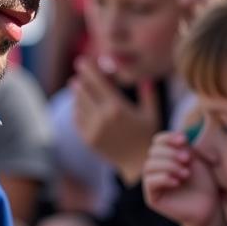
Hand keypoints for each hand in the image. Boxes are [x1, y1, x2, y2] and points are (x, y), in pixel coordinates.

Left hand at [71, 57, 160, 182]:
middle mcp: (102, 117)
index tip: (83, 60)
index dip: (89, 70)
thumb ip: (148, 94)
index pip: (98, 83)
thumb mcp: (151, 114)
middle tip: (78, 68)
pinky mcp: (88, 139)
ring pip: (78, 105)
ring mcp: (93, 129)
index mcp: (117, 108)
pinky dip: (76, 109)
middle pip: (84, 91)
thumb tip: (146, 77)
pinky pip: (77, 120)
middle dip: (81, 78)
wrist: (138, 165)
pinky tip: (78, 104)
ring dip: (77, 93)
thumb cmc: (147, 137)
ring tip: (76, 85)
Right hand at [142, 131, 220, 225]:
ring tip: (185, 173)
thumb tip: (178, 137)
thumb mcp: (197, 159)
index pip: (158, 141)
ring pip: (149, 166)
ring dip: (168, 165)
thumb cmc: (205, 182)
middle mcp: (156, 168)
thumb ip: (185, 147)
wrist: (210, 206)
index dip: (168, 137)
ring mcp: (152, 183)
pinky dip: (163, 178)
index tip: (184, 140)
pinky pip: (150, 182)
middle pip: (153, 152)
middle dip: (171, 153)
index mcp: (166, 157)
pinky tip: (177, 182)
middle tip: (187, 160)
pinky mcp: (152, 197)